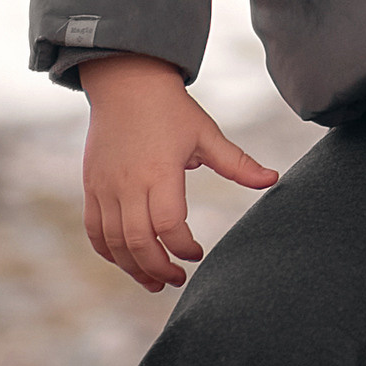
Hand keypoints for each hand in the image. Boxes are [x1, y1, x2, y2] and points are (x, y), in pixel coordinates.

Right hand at [79, 54, 278, 290]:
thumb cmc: (172, 110)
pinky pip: (94, 230)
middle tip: (176, 280)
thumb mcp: (207, 134)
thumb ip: (238, 163)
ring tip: (153, 282)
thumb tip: (274, 180)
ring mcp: (104, 187)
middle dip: (157, 268)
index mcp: (160, 172)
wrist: (126, 84)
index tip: (197, 253)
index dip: (183, 247)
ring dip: (132, 268)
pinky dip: (107, 252)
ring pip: (113, 242)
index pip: (168, 224)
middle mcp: (128, 184)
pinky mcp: (91, 187)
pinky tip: (126, 262)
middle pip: (137, 242)